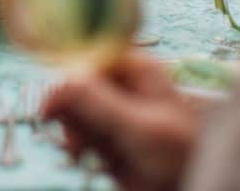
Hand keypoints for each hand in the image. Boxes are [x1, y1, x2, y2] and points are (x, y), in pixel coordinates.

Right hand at [41, 52, 198, 190]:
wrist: (190, 186)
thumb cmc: (180, 155)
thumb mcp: (138, 127)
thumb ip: (99, 102)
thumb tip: (60, 82)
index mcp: (135, 68)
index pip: (86, 61)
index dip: (66, 83)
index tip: (50, 109)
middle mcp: (123, 84)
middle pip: (76, 85)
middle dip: (69, 111)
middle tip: (71, 137)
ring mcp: (114, 111)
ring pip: (74, 109)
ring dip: (71, 130)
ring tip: (78, 151)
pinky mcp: (108, 135)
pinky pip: (80, 131)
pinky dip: (76, 143)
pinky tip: (82, 156)